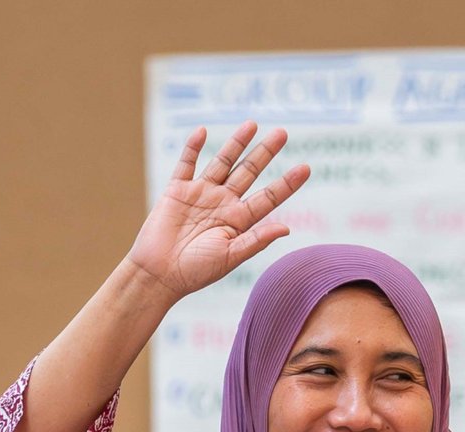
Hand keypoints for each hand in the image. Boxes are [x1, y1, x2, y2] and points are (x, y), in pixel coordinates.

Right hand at [127, 121, 310, 299]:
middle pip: (248, 172)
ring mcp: (200, 194)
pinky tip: (202, 131)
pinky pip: (186, 164)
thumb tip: (286, 228)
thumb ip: (256, 240)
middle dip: (264, 153)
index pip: (268, 197)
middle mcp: (222, 204)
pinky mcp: (177, 190)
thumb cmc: (196, 271)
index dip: (287, 183)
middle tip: (282, 133)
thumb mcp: (230, 257)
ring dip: (236, 143)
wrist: (158, 274)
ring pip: (222, 162)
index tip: (306, 168)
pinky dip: (192, 147)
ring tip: (252, 124)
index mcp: (238, 221)